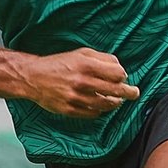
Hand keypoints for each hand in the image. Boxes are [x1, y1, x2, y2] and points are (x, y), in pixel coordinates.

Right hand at [23, 48, 139, 118]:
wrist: (33, 77)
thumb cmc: (59, 63)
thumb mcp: (80, 53)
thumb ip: (102, 58)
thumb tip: (120, 68)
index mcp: (86, 65)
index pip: (118, 74)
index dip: (123, 76)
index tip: (122, 77)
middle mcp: (82, 82)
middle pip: (116, 91)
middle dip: (129, 93)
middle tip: (134, 93)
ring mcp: (76, 98)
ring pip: (106, 105)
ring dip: (115, 103)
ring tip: (117, 101)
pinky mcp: (69, 110)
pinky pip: (92, 114)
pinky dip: (99, 110)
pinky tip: (99, 106)